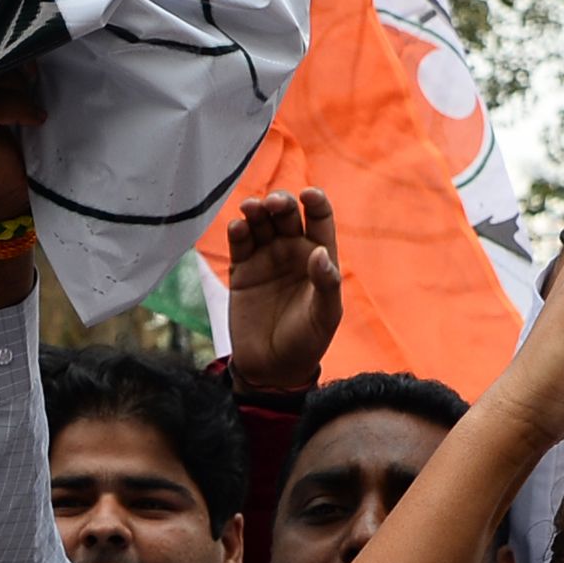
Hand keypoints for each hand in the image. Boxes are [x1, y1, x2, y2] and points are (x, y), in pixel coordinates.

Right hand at [222, 190, 340, 396]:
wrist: (271, 367)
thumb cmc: (306, 342)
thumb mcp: (325, 316)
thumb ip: (326, 284)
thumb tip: (320, 253)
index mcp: (319, 257)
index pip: (319, 219)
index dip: (315, 202)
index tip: (308, 195)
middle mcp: (292, 252)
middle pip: (286, 215)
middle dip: (280, 203)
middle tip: (272, 205)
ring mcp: (266, 258)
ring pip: (260, 223)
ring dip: (256, 211)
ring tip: (251, 210)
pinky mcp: (242, 269)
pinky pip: (239, 243)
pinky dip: (238, 231)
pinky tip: (238, 228)